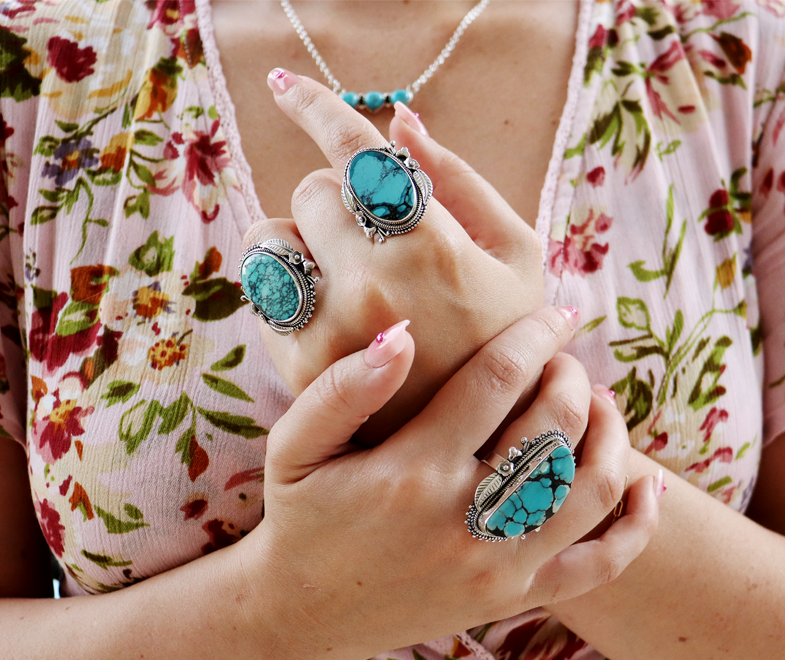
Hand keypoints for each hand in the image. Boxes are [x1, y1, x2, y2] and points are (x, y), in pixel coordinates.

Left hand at [243, 71, 542, 444]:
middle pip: (310, 192)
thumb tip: (400, 120)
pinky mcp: (300, 368)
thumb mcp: (517, 254)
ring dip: (299, 240)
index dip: (314, 107)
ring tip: (342, 272)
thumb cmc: (506, 337)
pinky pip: (262, 294)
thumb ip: (462, 180)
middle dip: (337, 202)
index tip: (284, 86)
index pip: (354, 150)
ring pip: (268, 239)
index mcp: (431, 245)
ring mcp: (329, 331)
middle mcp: (371, 285)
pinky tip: (328, 309)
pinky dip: (287, 286)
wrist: (480, 443)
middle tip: (370, 237)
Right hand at [248, 306, 659, 659]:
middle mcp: (466, 520)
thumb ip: (344, 388)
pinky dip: (636, 524)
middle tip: (565, 360)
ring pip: (592, 488)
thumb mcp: (295, 447)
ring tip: (600, 404)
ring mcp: (498, 566)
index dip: (537, 335)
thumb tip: (406, 334)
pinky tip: (645, 485)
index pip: (499, 380)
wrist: (307, 613)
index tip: (558, 313)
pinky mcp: (513, 598)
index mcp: (414, 471)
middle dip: (573, 376)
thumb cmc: (301, 519)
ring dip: (611, 434)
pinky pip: (599, 566)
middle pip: (556, 427)